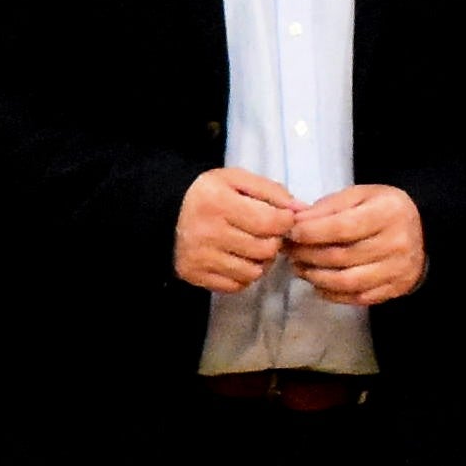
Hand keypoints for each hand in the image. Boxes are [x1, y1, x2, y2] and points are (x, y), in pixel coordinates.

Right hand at [171, 167, 297, 294]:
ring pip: (253, 272)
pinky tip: (237, 259)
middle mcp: (208, 232)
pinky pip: (236, 286)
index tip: (282, 218)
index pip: (270, 222)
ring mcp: (201, 258)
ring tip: (252, 247)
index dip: (285, 222)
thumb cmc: (207, 194)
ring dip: (261, 261)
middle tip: (267, 233)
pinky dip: (243, 275)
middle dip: (274, 242)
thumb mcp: (236, 180)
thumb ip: (271, 191)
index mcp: (219, 203)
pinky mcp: (196, 276)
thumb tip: (301, 210)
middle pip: (265, 250)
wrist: (164, 214)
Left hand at [280, 183, 425, 305]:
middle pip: (342, 256)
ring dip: (316, 277)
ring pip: (347, 281)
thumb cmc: (383, 210)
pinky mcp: (394, 290)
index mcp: (388, 212)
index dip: (312, 232)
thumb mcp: (360, 196)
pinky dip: (332, 293)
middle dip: (308, 255)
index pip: (343, 227)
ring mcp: (397, 270)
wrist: (423, 234)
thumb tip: (296, 220)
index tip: (292, 233)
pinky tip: (318, 283)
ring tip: (299, 268)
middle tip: (289, 251)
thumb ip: (329, 206)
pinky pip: (357, 297)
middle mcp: (397, 243)